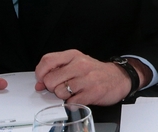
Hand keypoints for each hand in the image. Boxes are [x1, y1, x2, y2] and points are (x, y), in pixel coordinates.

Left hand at [34, 50, 151, 105]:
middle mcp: (80, 65)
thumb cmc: (95, 72)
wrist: (118, 78)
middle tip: (62, 87)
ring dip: (63, 96)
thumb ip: (57, 70)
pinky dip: (71, 104)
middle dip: (52, 88)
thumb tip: (39, 84)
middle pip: (50, 79)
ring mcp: (86, 79)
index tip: (42, 80)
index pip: (47, 61)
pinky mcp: (92, 93)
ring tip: (73, 92)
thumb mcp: (76, 63)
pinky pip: (70, 103)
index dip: (40, 73)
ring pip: (59, 92)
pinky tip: (78, 98)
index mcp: (74, 55)